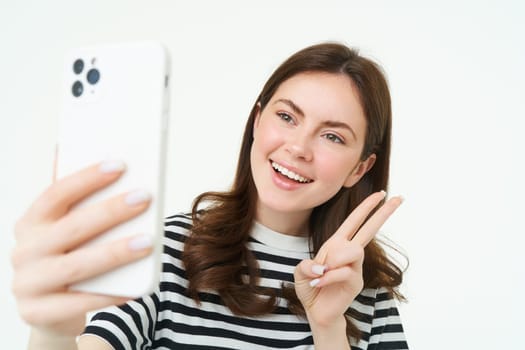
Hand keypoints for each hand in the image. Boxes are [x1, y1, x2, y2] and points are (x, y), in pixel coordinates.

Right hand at [11, 161, 153, 336]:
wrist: (50, 310)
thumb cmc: (69, 258)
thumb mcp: (67, 230)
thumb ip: (82, 204)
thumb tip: (115, 166)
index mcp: (31, 223)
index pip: (56, 194)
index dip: (87, 178)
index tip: (120, 165)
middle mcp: (24, 251)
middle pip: (71, 227)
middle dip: (111, 211)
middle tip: (144, 198)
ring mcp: (28, 284)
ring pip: (77, 265)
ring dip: (115, 252)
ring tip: (148, 241)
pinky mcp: (39, 312)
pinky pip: (80, 303)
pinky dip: (110, 293)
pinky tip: (136, 286)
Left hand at [294, 191, 402, 327]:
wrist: (316, 312)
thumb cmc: (310, 288)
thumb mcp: (300, 272)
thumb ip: (306, 266)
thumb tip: (322, 267)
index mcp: (336, 244)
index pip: (354, 222)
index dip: (366, 207)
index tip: (381, 193)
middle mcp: (348, 253)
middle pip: (369, 229)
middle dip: (383, 213)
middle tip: (399, 198)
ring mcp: (355, 267)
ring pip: (355, 250)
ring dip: (335, 259)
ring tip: (322, 272)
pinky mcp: (356, 282)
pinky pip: (345, 272)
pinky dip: (329, 277)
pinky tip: (319, 283)